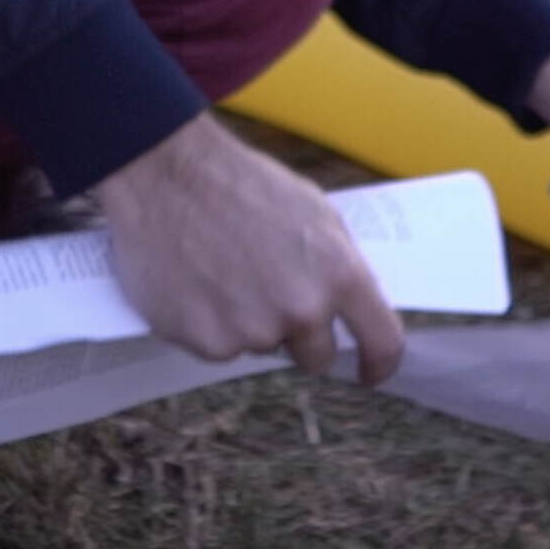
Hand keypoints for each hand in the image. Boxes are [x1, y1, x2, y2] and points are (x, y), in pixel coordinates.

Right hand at [94, 113, 405, 385]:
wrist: (167, 175)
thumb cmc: (241, 185)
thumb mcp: (314, 213)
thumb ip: (336, 266)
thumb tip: (348, 309)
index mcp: (339, 273)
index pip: (383, 341)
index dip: (378, 364)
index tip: (368, 373)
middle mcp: (302, 309)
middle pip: (317, 357)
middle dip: (300, 337)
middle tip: (270, 296)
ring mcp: (254, 330)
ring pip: (262, 346)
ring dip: (249, 323)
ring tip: (224, 272)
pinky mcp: (208, 342)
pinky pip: (220, 347)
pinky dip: (210, 325)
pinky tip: (197, 284)